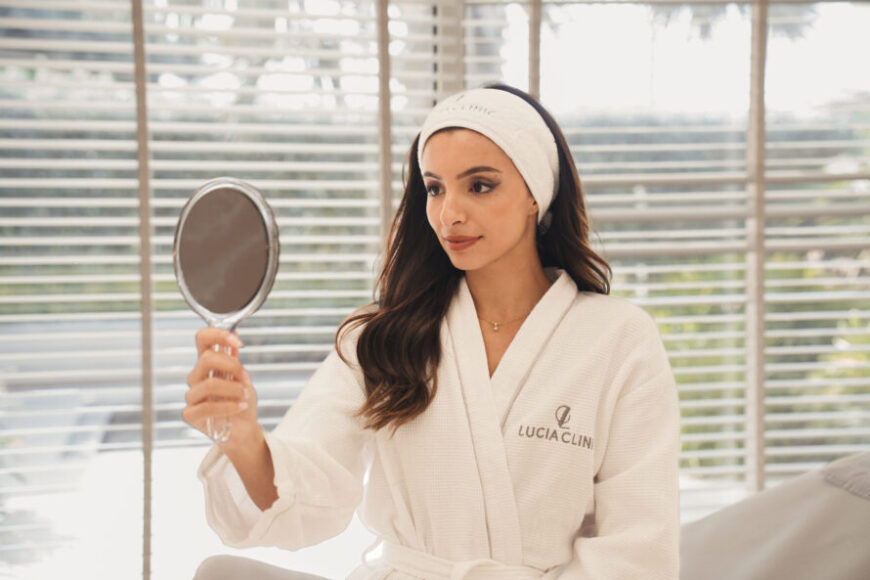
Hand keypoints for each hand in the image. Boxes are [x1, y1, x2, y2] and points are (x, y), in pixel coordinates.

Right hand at [184, 327, 259, 447]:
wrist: (244, 429)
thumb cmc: (241, 401)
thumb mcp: (243, 377)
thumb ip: (235, 360)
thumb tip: (234, 336)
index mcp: (207, 363)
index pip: (202, 339)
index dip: (218, 335)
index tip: (238, 341)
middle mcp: (196, 377)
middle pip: (206, 359)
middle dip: (232, 366)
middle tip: (245, 377)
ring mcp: (192, 396)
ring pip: (210, 384)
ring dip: (233, 389)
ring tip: (245, 395)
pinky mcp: (191, 414)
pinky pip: (207, 407)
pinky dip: (229, 406)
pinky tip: (240, 407)